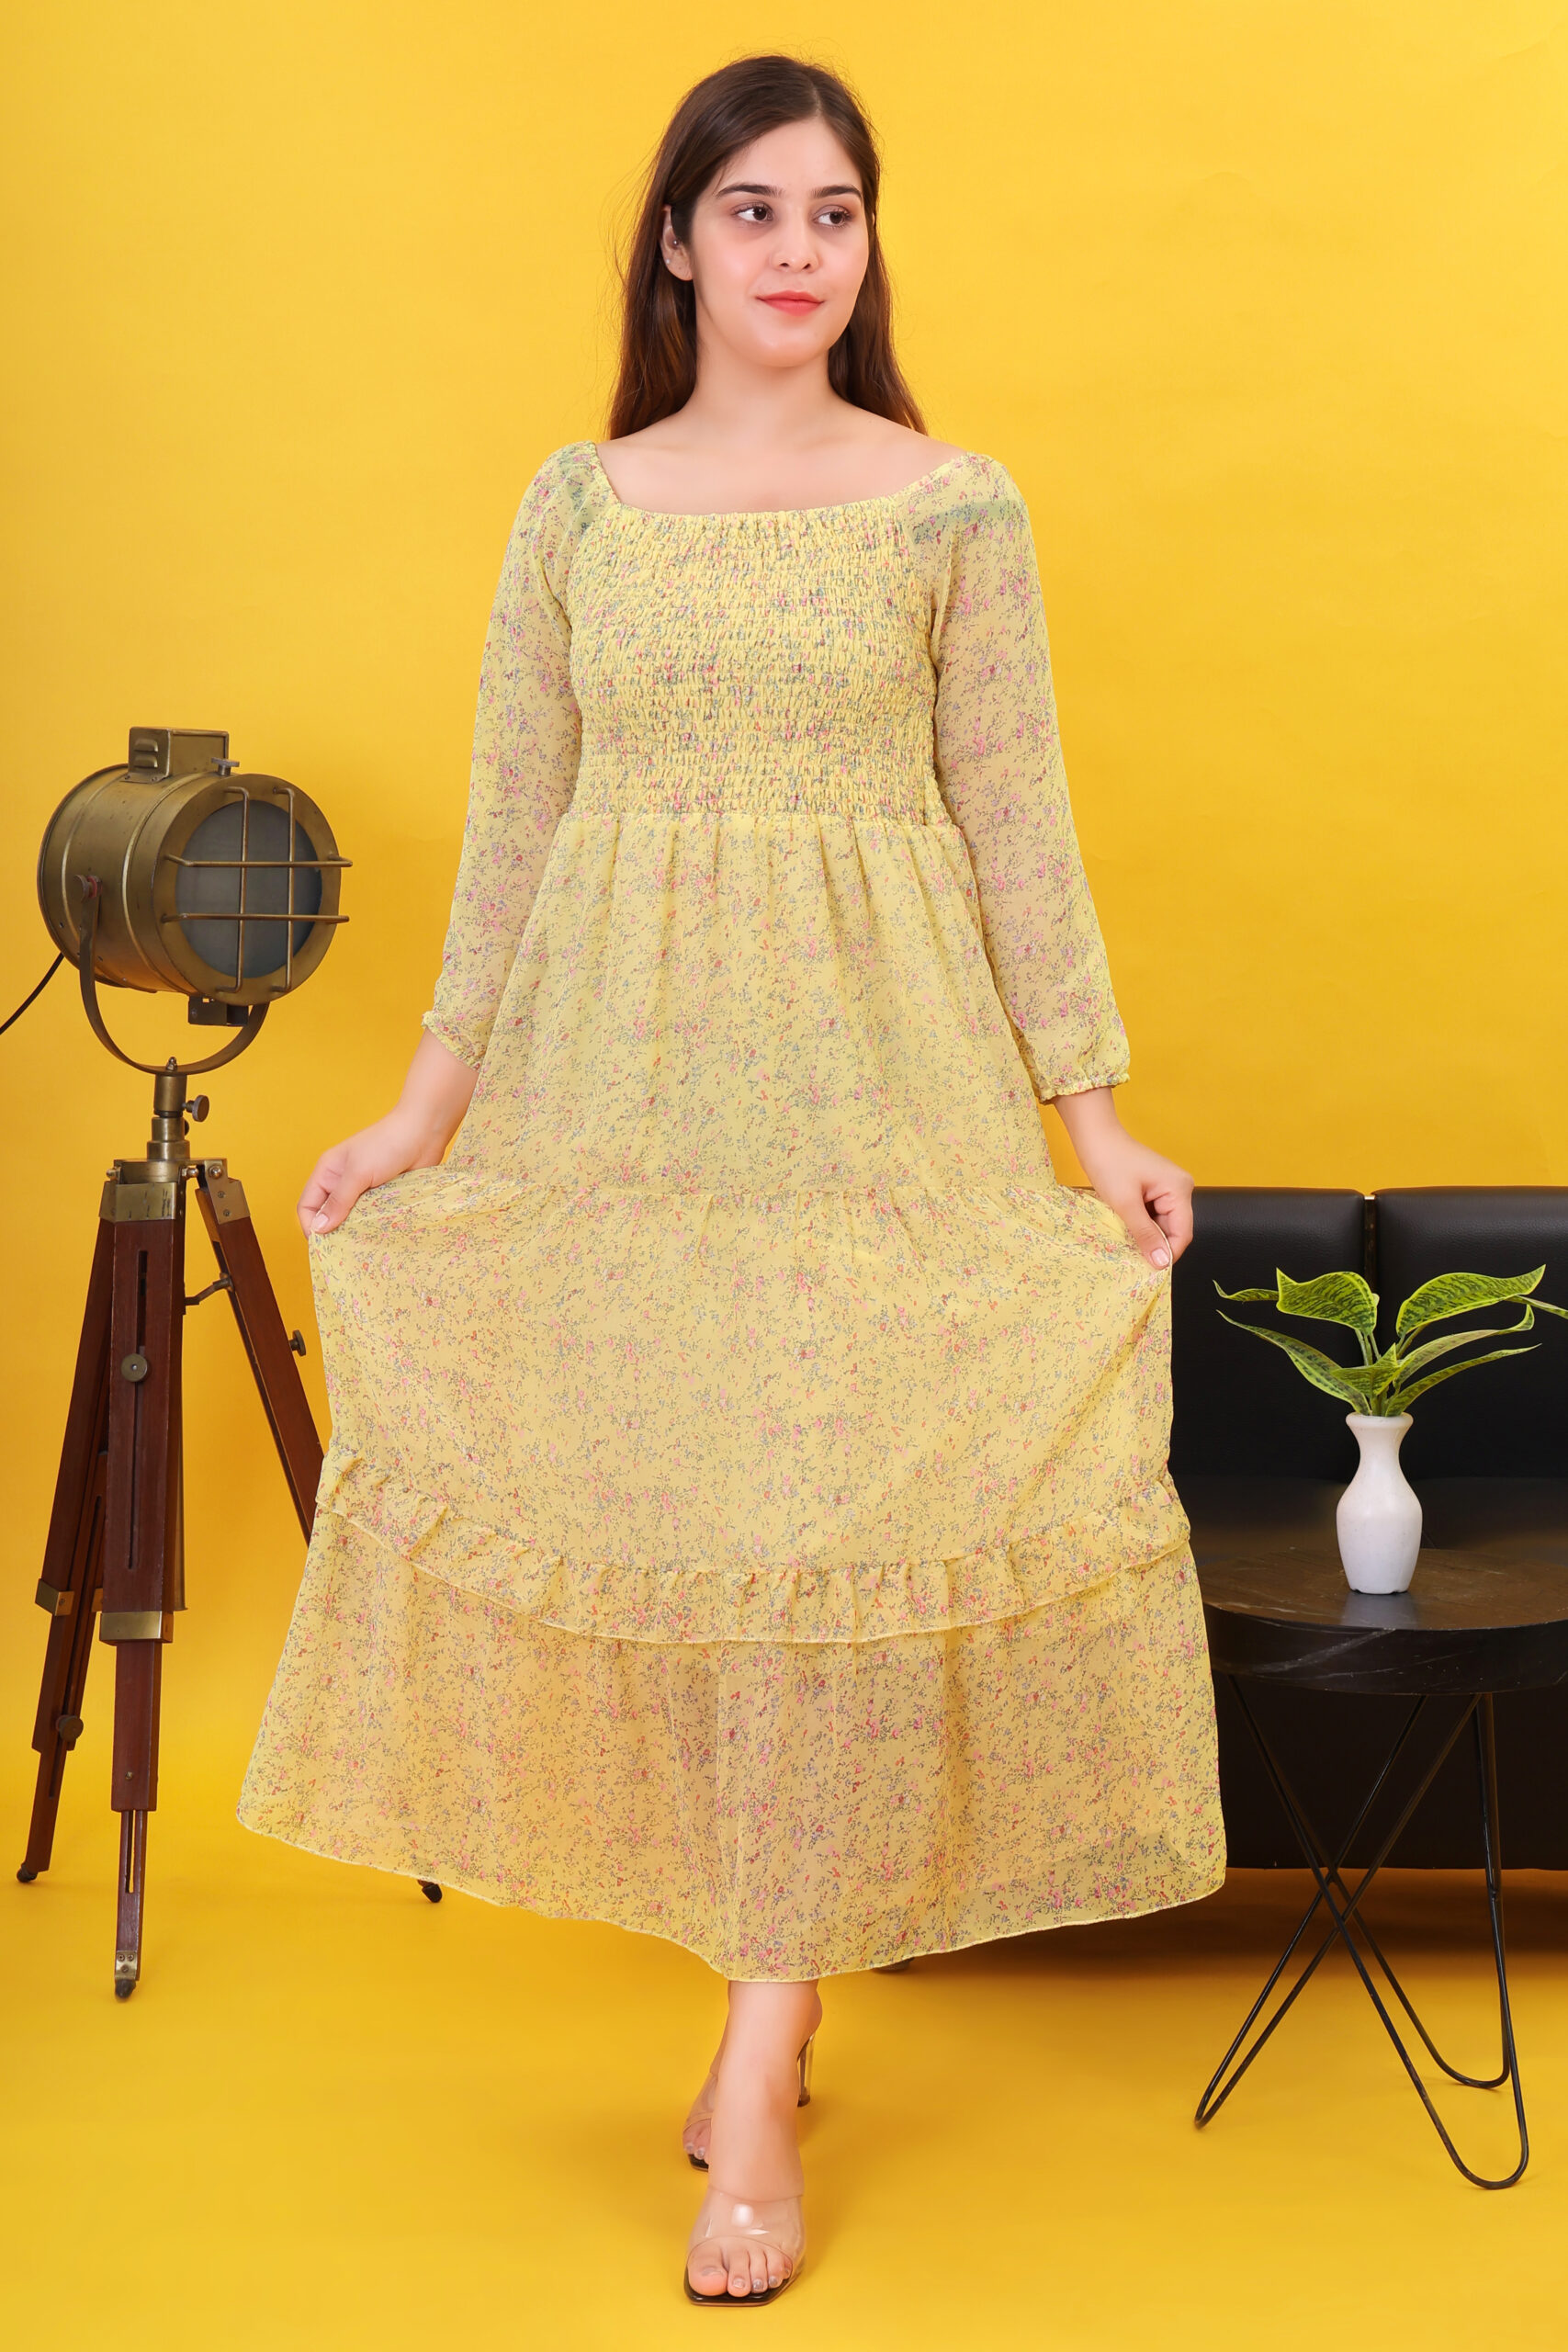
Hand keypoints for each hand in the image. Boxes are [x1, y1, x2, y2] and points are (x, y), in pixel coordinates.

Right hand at [297, 1031, 477, 1235]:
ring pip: (351, 1220)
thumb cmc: (387, 1145)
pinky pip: (372, 1218)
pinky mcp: (384, 1197)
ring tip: (362, 1249)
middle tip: (344, 1253)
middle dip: (333, 1233)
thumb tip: (318, 1229)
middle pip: (328, 1216)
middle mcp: (342, 1183)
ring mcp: (364, 1191)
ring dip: (355, 1233)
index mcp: (327, 1173)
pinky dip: (373, 1228)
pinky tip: (379, 1239)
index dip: (310, 1226)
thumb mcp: (358, 1173)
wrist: (425, 1131)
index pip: (307, 1205)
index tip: (323, 1247)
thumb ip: (338, 1201)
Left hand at [1049, 1086, 1193, 1269]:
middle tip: (1132, 1258)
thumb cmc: (1109, 1163)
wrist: (1094, 1137)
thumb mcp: (1125, 1204)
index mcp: (1180, 1189)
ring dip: (1146, 1235)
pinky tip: (1125, 1229)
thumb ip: (1146, 1235)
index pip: (1183, 1233)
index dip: (1168, 1254)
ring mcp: (1168, 1188)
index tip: (1149, 1270)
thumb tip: (1162, 1263)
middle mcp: (1180, 1188)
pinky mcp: (1155, 1189)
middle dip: (1155, 1244)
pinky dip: (1140, 1225)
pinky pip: (1153, 1215)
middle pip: (1174, 1229)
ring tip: (1126, 1242)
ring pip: (1162, 1225)